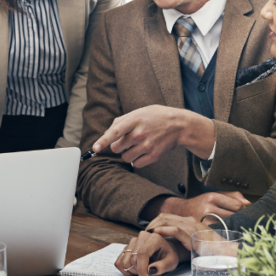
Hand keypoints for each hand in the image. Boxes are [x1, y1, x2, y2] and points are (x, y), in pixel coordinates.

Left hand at [91, 105, 213, 167]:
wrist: (179, 125)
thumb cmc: (157, 117)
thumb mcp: (140, 111)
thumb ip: (122, 120)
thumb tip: (108, 133)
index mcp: (135, 120)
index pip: (114, 132)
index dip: (103, 141)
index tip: (95, 148)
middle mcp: (139, 134)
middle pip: (117, 148)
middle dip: (118, 146)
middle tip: (127, 141)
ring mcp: (147, 145)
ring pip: (126, 157)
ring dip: (127, 154)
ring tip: (136, 146)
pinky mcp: (153, 155)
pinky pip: (136, 164)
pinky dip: (137, 160)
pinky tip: (143, 152)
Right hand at [114, 232, 188, 275]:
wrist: (166, 250)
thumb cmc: (169, 256)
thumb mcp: (171, 263)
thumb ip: (162, 266)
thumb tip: (150, 270)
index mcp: (153, 238)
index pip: (142, 254)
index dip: (142, 270)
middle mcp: (141, 237)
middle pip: (133, 260)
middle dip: (140, 272)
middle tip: (151, 275)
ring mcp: (132, 241)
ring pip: (125, 262)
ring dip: (133, 271)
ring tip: (145, 271)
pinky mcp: (127, 247)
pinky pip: (119, 261)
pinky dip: (126, 269)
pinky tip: (136, 270)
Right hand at [142, 191, 249, 221]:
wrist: (180, 211)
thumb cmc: (201, 203)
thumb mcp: (215, 194)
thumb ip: (233, 196)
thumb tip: (249, 203)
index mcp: (212, 197)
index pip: (237, 205)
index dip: (244, 209)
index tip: (245, 211)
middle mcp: (208, 209)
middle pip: (235, 216)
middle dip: (241, 218)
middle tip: (243, 219)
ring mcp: (205, 221)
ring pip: (229, 225)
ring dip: (235, 225)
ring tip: (236, 225)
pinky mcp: (204, 231)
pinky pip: (222, 232)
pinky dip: (227, 231)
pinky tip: (228, 230)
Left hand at [146, 214, 212, 250]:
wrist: (224, 251)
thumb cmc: (211, 247)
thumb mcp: (195, 239)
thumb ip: (184, 236)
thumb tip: (171, 238)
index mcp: (189, 220)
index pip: (168, 216)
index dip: (155, 221)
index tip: (149, 230)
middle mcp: (189, 221)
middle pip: (164, 217)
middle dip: (152, 223)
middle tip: (145, 232)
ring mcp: (191, 227)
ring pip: (167, 221)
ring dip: (154, 226)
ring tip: (147, 233)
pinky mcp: (192, 235)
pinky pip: (175, 230)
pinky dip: (163, 230)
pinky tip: (156, 233)